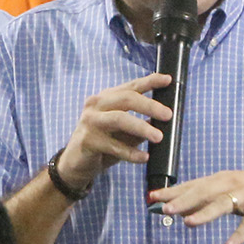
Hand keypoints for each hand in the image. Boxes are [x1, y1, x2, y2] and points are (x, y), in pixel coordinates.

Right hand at [55, 73, 172, 189]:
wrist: (75, 163)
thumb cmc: (102, 143)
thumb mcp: (122, 131)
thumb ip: (139, 124)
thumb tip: (163, 121)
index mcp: (106, 98)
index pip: (131, 86)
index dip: (150, 81)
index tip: (167, 80)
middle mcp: (97, 105)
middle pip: (126, 98)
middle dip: (149, 106)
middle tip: (168, 115)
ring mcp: (90, 122)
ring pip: (119, 119)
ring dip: (142, 127)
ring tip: (158, 137)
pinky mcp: (88, 140)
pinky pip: (114, 146)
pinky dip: (131, 153)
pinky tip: (143, 157)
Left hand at [146, 168, 243, 243]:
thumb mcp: (233, 192)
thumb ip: (209, 199)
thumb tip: (182, 210)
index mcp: (222, 179)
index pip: (193, 185)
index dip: (172, 191)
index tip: (151, 197)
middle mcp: (232, 183)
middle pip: (203, 191)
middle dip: (183, 200)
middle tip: (163, 208)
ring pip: (223, 203)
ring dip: (205, 213)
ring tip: (188, 223)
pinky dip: (240, 233)